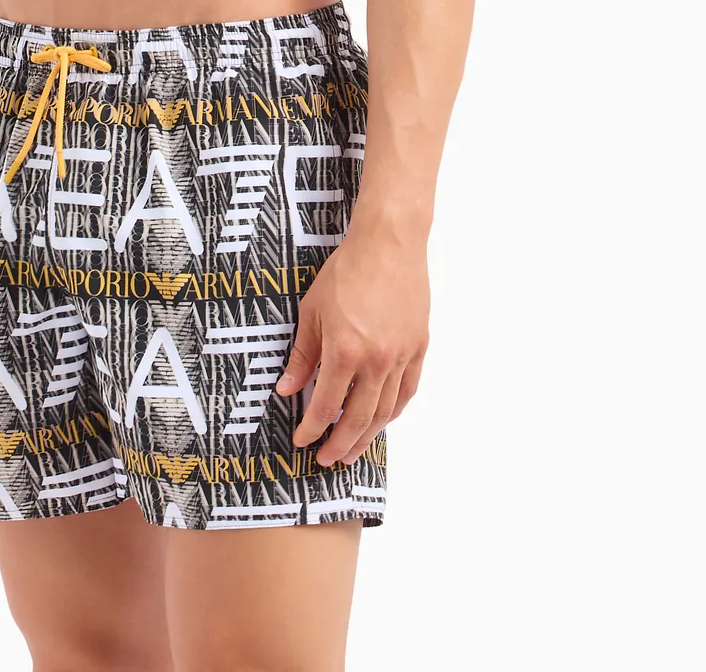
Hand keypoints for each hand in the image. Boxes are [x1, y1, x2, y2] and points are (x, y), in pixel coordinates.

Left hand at [275, 213, 429, 464]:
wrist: (388, 244)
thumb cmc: (346, 271)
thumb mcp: (311, 311)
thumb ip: (302, 357)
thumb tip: (286, 390)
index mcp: (345, 351)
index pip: (326, 406)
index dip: (312, 429)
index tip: (302, 441)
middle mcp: (376, 361)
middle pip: (358, 419)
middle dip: (340, 445)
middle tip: (327, 460)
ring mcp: (401, 356)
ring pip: (385, 411)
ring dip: (368, 436)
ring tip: (352, 451)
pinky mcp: (418, 348)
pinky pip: (407, 391)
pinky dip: (394, 411)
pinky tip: (382, 420)